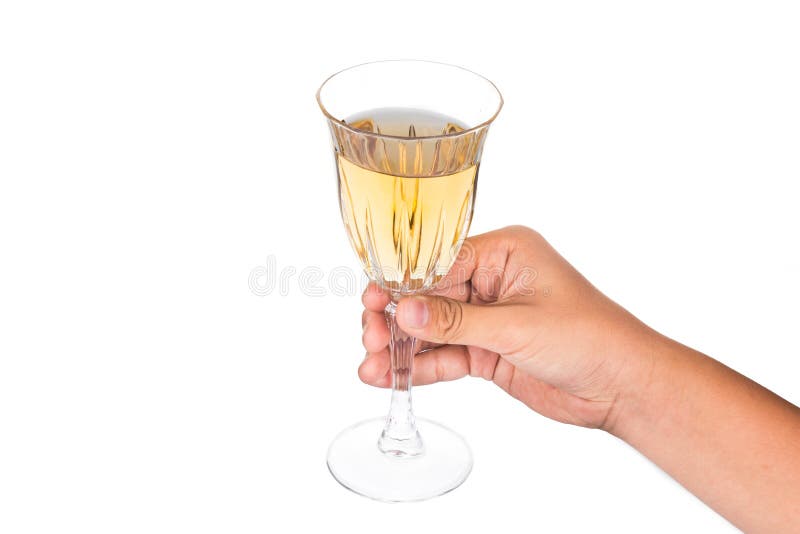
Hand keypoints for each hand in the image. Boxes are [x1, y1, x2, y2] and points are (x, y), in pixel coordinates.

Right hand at [359, 225, 656, 429]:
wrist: (622, 386)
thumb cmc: (590, 338)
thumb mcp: (517, 326)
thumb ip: (456, 322)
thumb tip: (404, 311)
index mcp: (504, 253)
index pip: (438, 262)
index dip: (401, 283)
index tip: (372, 300)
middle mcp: (492, 281)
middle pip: (427, 296)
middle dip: (396, 319)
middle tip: (371, 339)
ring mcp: (488, 318)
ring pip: (432, 329)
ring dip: (402, 348)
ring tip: (373, 366)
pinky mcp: (488, 351)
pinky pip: (446, 355)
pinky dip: (421, 367)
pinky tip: (393, 377)